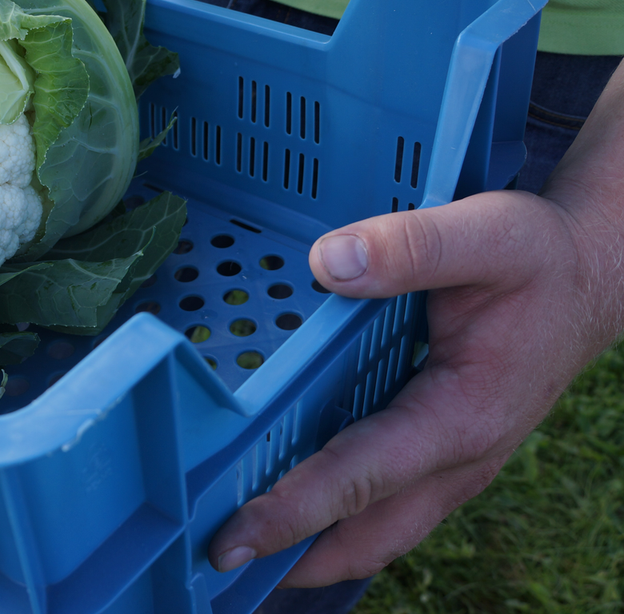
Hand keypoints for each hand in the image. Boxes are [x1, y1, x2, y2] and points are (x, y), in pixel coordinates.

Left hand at [206, 136, 623, 585]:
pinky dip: (333, 518)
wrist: (591, 277)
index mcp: (461, 418)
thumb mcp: (489, 235)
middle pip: (363, 537)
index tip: (230, 541)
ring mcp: (451, 467)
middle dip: (288, 559)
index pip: (360, 479)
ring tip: (237, 549)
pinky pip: (382, 506)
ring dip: (308, 549)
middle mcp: (457, 461)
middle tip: (211, 562)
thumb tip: (327, 264)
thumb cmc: (540, 259)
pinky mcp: (440, 454)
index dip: (292, 512)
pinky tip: (285, 496)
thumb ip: (410, 248)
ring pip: (374, 532)